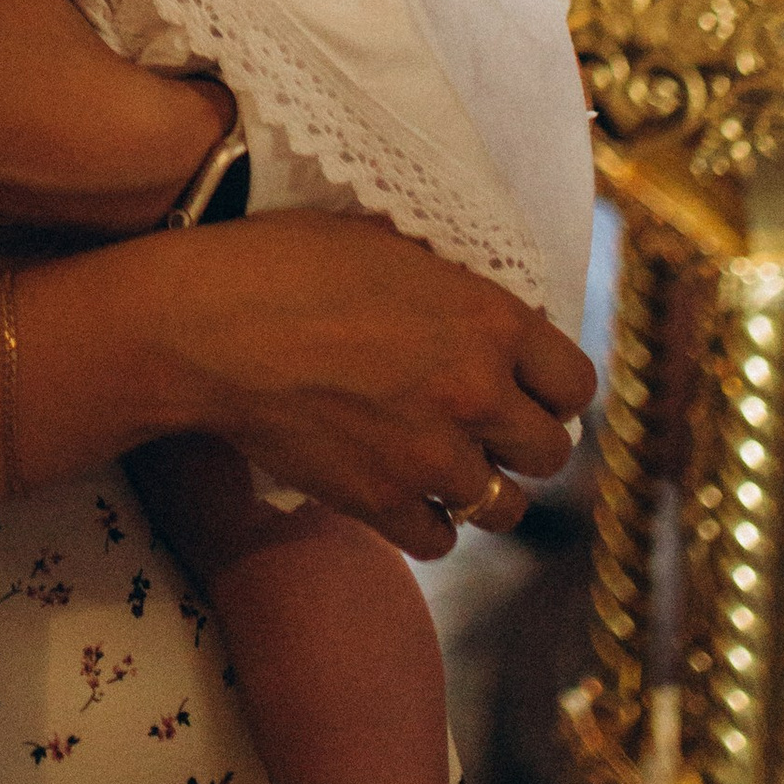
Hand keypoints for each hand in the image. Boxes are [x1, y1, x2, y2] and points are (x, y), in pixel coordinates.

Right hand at [116, 217, 595, 561]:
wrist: (206, 326)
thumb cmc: (281, 263)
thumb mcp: (383, 244)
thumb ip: (447, 286)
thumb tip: (473, 307)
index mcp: (487, 320)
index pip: (577, 382)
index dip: (555, 388)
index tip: (531, 388)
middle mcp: (476, 394)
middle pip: (551, 453)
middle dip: (523, 442)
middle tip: (487, 429)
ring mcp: (432, 457)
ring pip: (504, 507)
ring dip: (483, 489)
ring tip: (449, 467)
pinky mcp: (383, 503)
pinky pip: (441, 539)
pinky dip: (428, 521)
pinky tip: (403, 492)